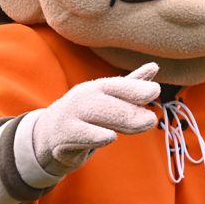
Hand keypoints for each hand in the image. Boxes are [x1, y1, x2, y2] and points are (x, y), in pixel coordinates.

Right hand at [32, 63, 160, 172]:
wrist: (49, 134)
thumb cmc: (86, 115)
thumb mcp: (107, 99)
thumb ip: (130, 86)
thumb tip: (154, 67)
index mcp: (97, 88)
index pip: (117, 86)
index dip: (135, 88)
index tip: (155, 91)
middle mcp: (83, 97)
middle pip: (108, 101)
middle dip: (131, 110)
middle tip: (151, 119)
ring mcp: (71, 115)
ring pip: (95, 115)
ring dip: (118, 120)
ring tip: (140, 126)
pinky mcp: (63, 135)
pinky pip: (80, 134)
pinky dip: (94, 136)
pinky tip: (110, 137)